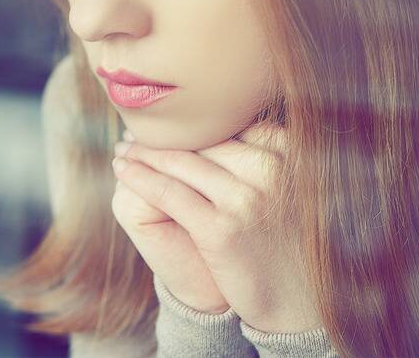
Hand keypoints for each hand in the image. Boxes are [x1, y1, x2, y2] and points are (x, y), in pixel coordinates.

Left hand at [111, 124, 321, 332]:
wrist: (297, 301)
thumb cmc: (288, 239)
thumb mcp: (288, 185)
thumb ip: (261, 153)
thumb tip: (215, 118)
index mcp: (291, 154)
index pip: (230, 123)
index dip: (194, 123)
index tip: (168, 120)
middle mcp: (271, 171)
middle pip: (204, 140)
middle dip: (166, 136)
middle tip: (134, 130)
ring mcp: (246, 200)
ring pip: (181, 163)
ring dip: (143, 152)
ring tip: (124, 148)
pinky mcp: (220, 229)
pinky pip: (168, 192)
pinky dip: (139, 177)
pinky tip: (121, 169)